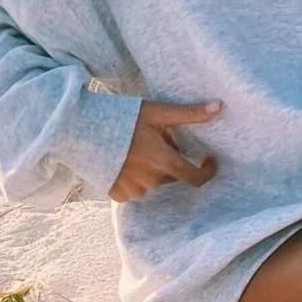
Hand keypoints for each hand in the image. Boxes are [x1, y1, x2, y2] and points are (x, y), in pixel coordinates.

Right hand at [109, 99, 223, 202]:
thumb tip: (219, 107)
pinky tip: (125, 162)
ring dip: (153, 170)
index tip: (208, 159)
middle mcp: (151, 180)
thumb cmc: (122, 118)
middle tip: (157, 141)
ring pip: (154, 183)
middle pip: (172, 176)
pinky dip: (136, 179)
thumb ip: (189, 113)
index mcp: (164, 161)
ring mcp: (133, 190)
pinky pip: (136, 190)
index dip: (206, 171)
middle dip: (171, 161)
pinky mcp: (117, 194)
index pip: (195, 177)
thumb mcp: (157, 112)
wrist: (82, 129)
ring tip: (138, 149)